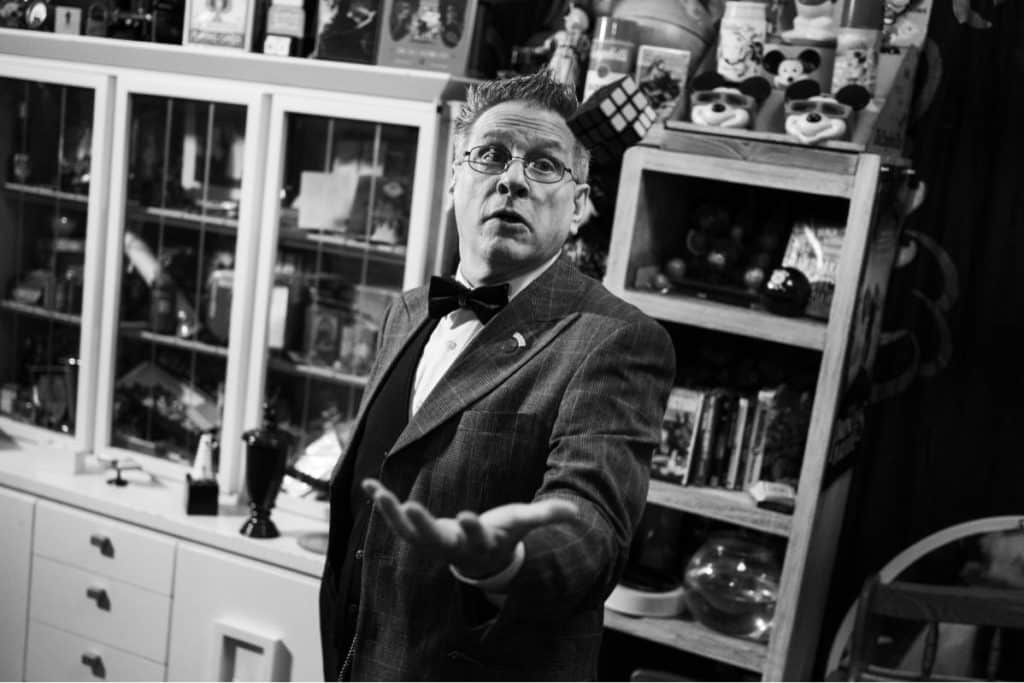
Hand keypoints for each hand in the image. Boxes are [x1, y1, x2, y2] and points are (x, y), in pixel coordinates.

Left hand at [362, 478, 577, 578]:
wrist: (481, 557)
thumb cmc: (504, 534)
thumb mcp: (524, 523)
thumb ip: (546, 516)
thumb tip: (575, 513)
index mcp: (480, 542)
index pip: (476, 537)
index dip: (472, 528)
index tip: (466, 516)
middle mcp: (452, 545)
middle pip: (435, 539)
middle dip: (422, 525)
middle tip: (410, 507)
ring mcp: (431, 541)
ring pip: (408, 533)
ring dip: (393, 515)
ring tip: (380, 495)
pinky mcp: (418, 532)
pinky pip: (396, 522)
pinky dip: (383, 505)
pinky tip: (369, 485)